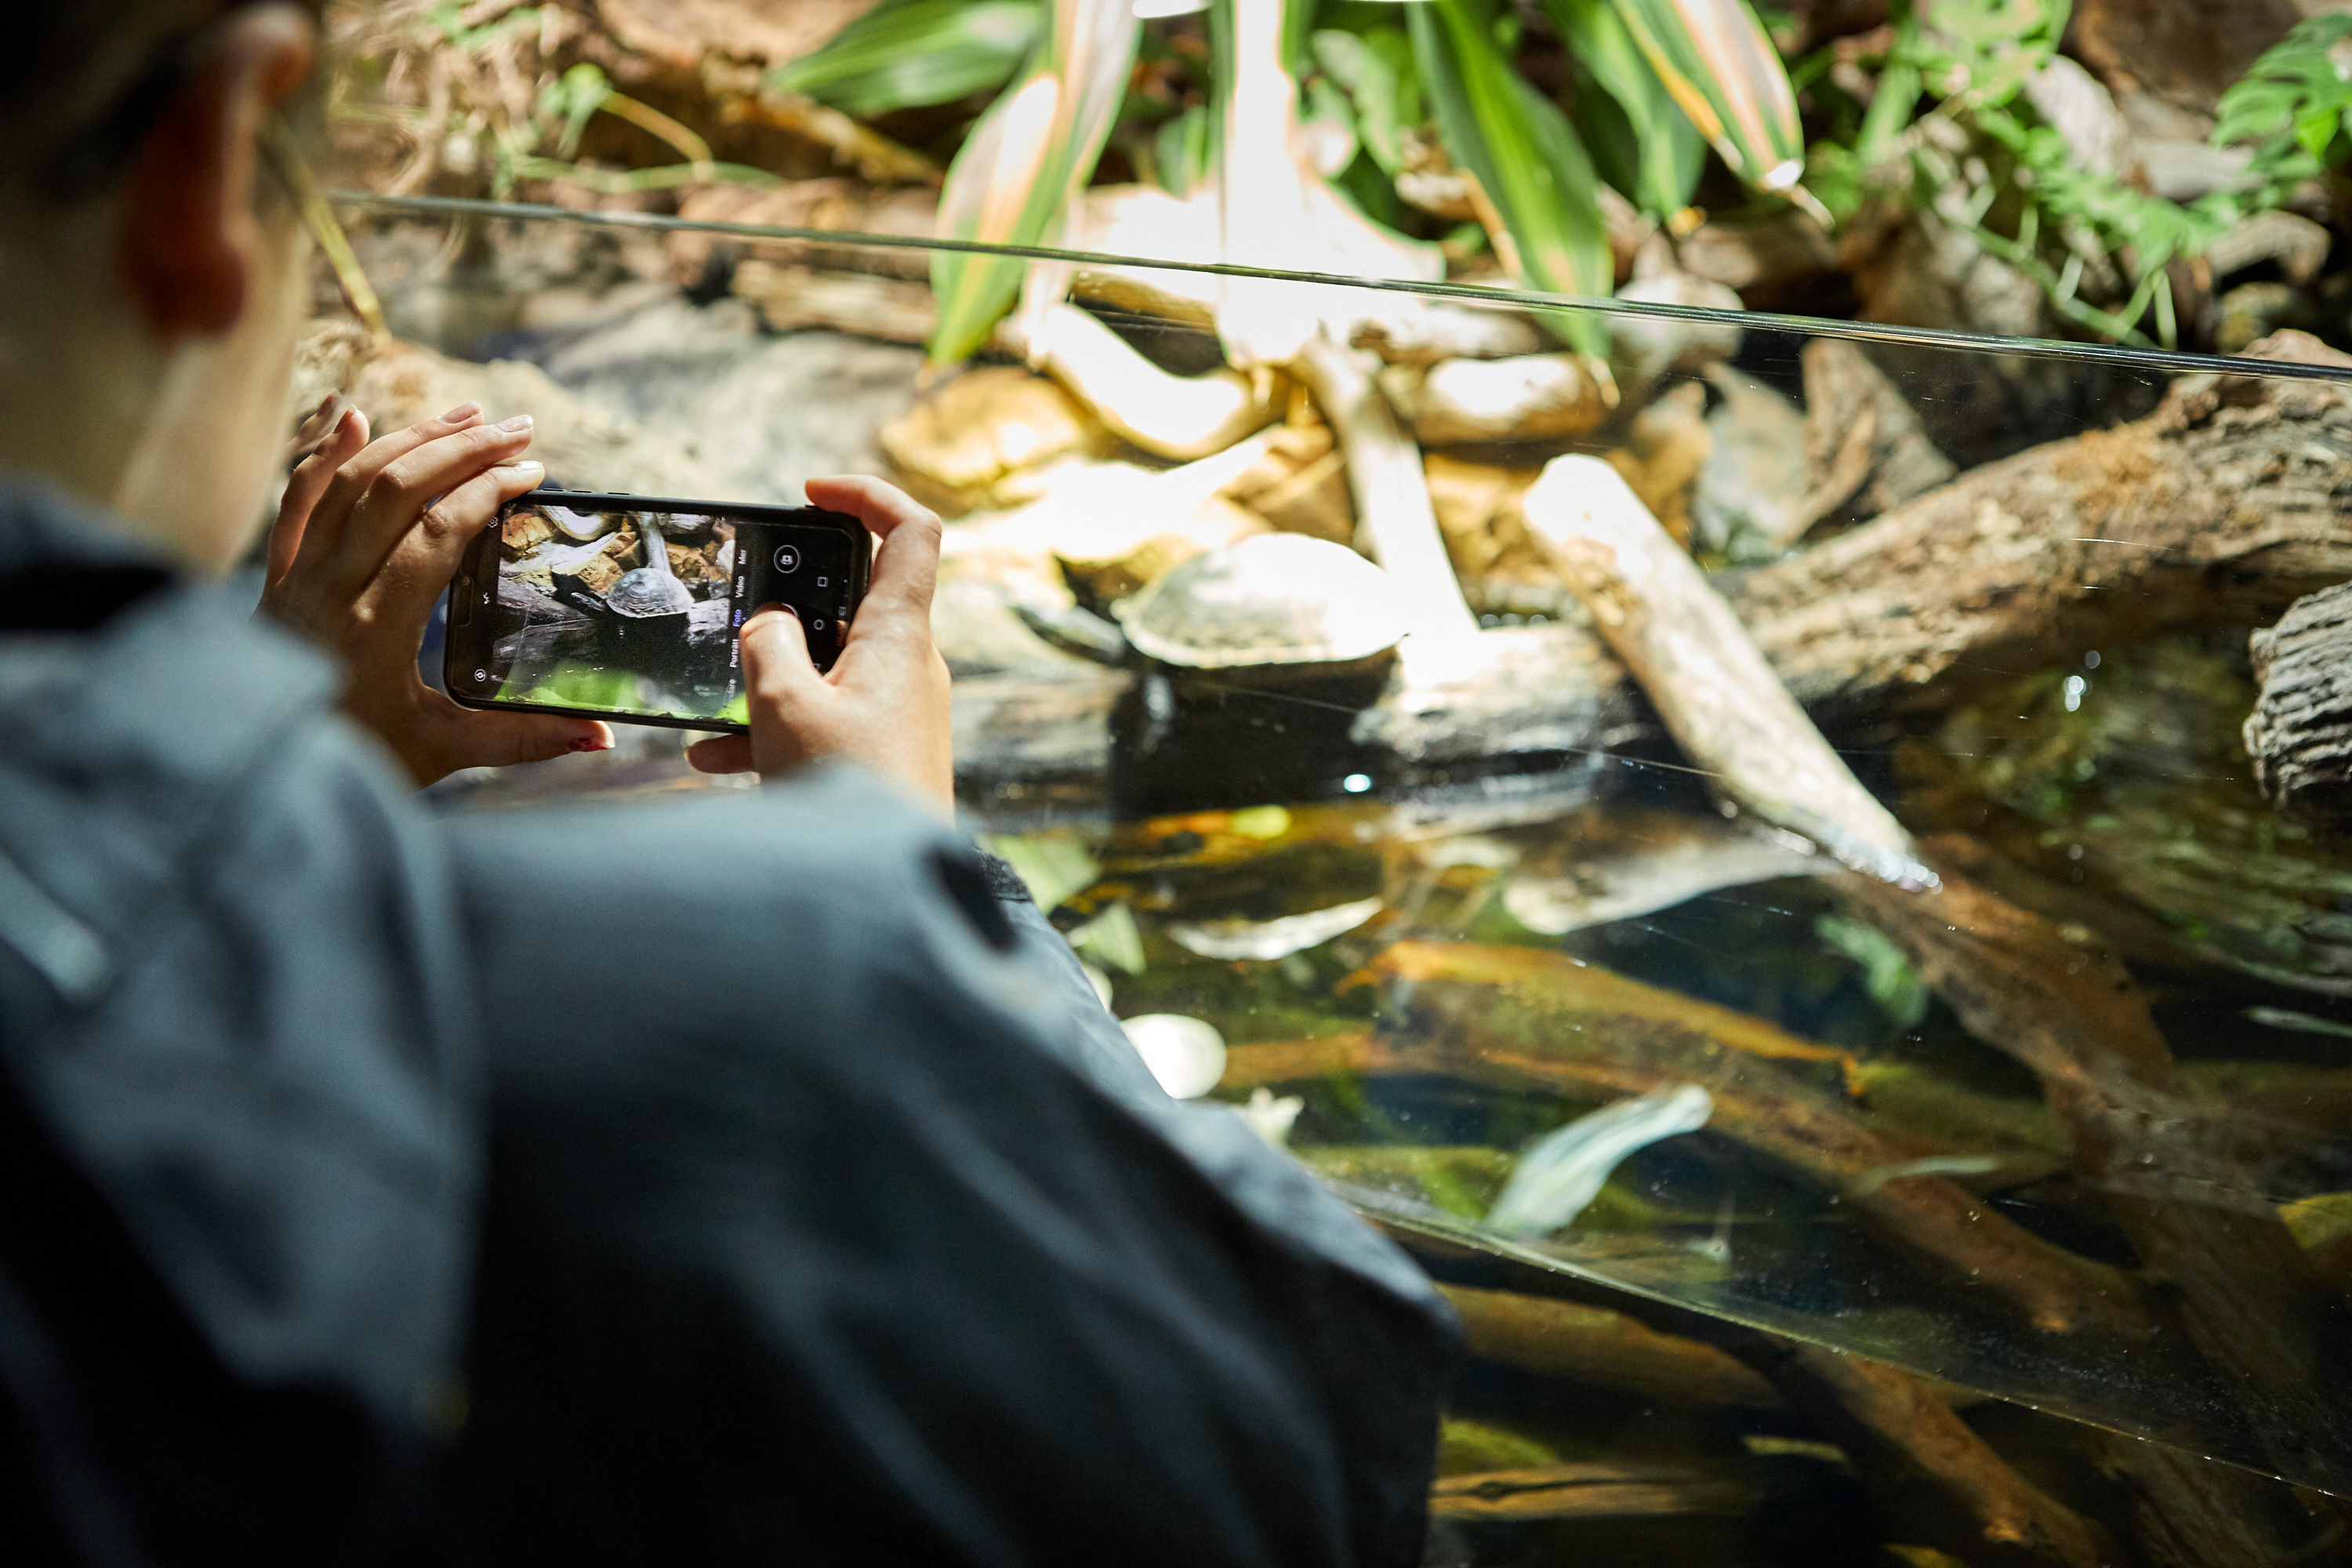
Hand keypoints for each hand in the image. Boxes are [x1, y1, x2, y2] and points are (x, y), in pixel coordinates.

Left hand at [262, 396, 612, 785]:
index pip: (439, 532)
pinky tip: (351, 417)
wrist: (244, 768)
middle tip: (519, 429)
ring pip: (351, 482)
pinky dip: (323, 455)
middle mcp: (331, 586)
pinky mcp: (275, 579)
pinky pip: (296, 503)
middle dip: (463, 448)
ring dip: (411, 439)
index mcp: (377, 624)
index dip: (490, 491)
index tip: (534, 472)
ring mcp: (297, 577)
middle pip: (397, 488)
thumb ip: (523, 739)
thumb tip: (602, 735)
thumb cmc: (347, 764)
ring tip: (465, 414)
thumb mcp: (441, 755)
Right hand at [687, 476, 952, 817]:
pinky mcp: (885, 752)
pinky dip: (776, 725)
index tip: (811, 492)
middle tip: (743, 614)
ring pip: (829, 665)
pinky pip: (826, 717)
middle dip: (791, 601)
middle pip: (856, 597)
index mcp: (898, 636)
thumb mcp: (784, 703)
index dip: (865, 494)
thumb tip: (771, 622)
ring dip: (771, 675)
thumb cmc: (845, 790)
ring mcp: (901, 711)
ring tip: (716, 706)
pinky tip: (717, 758)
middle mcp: (910, 666)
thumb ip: (768, 643)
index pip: (910, 532)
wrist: (884, 887)